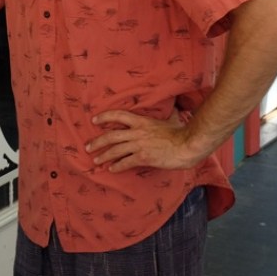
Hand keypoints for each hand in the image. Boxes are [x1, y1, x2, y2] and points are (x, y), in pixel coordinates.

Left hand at [86, 109, 204, 172]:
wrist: (188, 145)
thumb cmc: (182, 132)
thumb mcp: (171, 119)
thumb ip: (167, 114)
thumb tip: (174, 107)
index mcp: (142, 121)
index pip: (118, 115)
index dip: (105, 117)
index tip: (94, 120)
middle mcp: (137, 132)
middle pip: (111, 136)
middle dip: (97, 142)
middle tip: (88, 147)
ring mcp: (139, 145)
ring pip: (115, 150)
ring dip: (104, 156)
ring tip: (96, 160)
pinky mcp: (144, 157)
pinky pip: (126, 162)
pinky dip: (117, 166)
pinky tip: (112, 169)